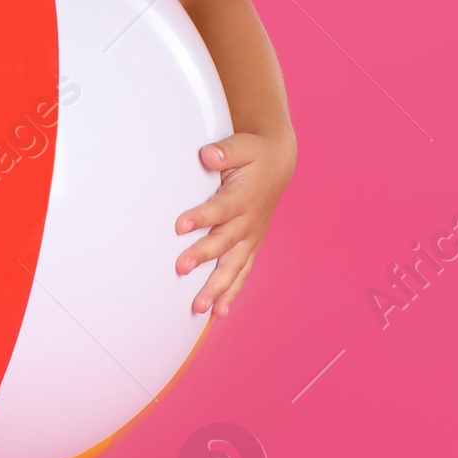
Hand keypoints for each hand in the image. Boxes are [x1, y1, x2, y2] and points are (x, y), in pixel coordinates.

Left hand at [175, 131, 295, 315]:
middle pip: (224, 242)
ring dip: (218, 287)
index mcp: (242, 197)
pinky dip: (231, 293)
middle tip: (181, 268)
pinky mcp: (250, 247)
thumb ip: (225, 152)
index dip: (201, 217)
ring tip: (201, 306)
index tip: (180, 225)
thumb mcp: (242, 146)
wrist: (277, 165)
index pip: (220, 209)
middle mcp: (247, 221)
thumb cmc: (253, 155)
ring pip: (234, 266)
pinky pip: (241, 273)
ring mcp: (250, 238)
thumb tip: (209, 155)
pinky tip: (218, 312)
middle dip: (203, 256)